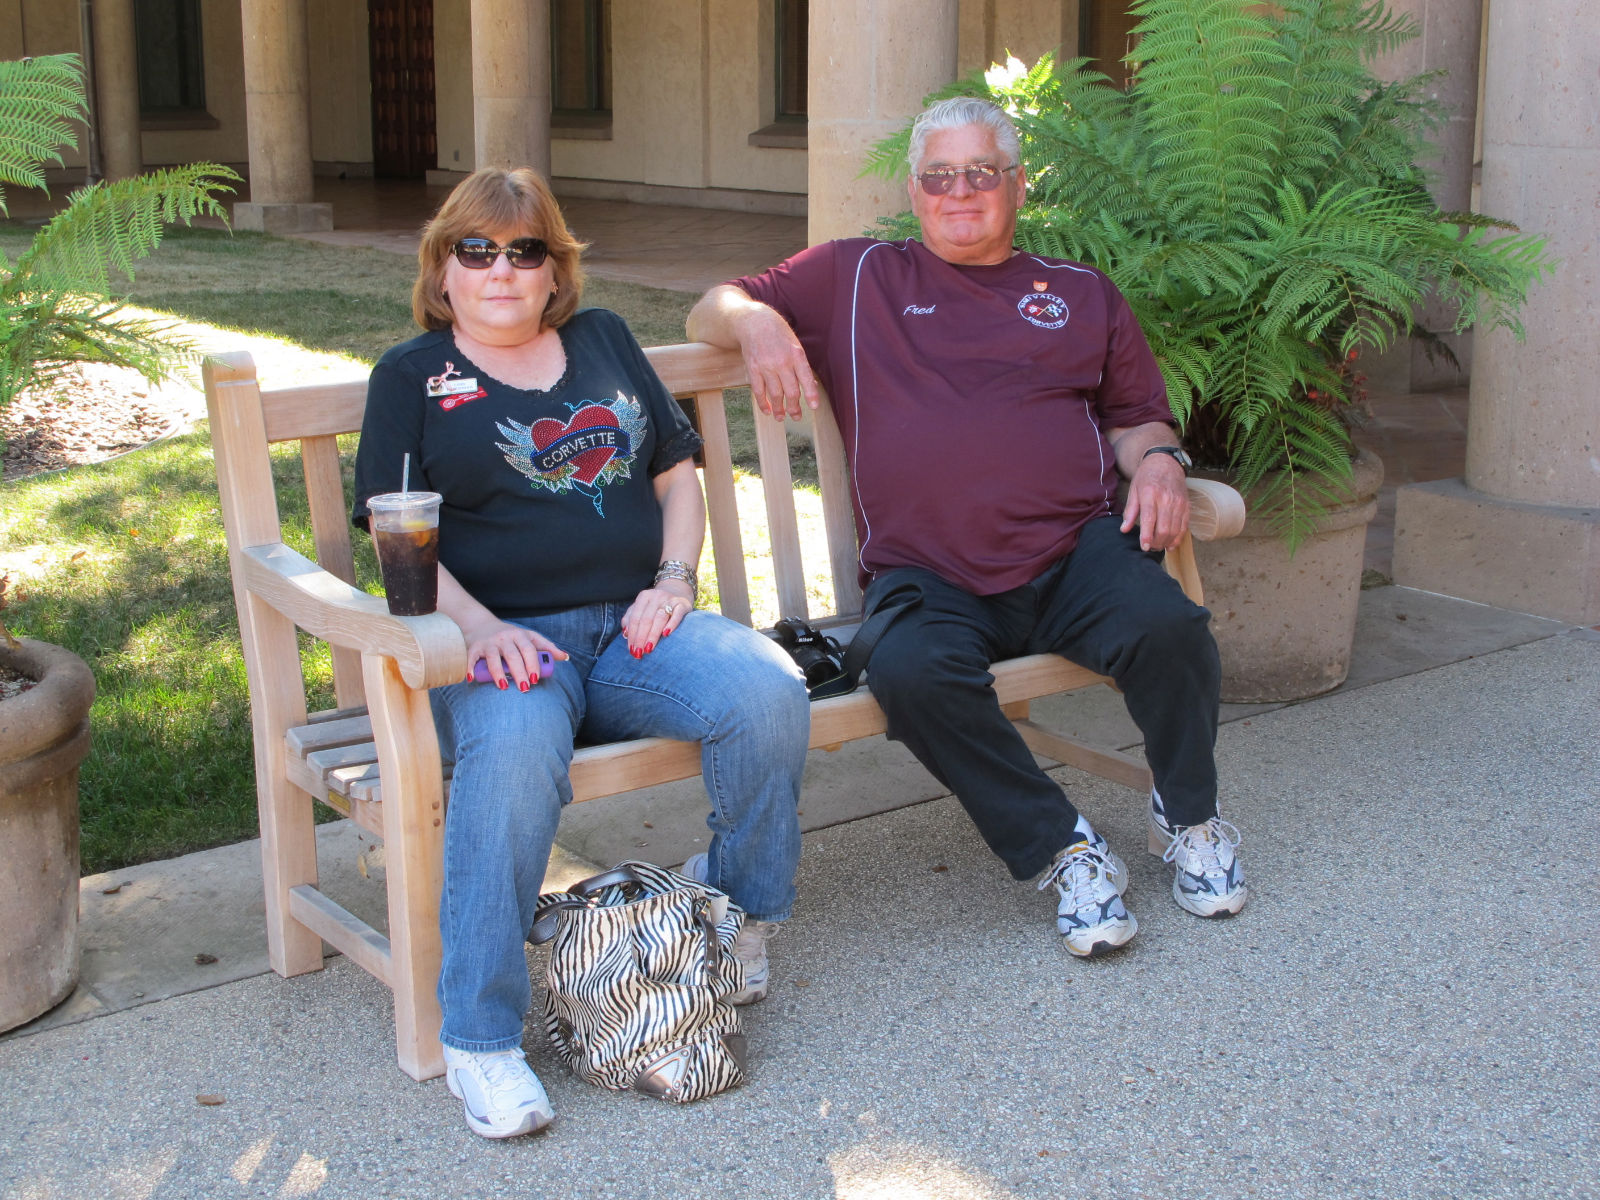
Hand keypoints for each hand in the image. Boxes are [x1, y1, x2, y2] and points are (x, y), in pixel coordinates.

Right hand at [460, 617, 565, 690]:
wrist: (480, 624)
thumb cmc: (510, 636)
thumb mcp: (528, 637)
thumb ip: (546, 647)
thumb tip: (564, 657)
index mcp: (520, 635)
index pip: (529, 649)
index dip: (533, 663)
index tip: (536, 678)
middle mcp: (504, 637)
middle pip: (513, 656)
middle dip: (520, 671)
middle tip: (525, 687)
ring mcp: (489, 642)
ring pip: (494, 657)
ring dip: (498, 673)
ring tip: (504, 686)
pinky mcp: (474, 647)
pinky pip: (471, 658)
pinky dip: (471, 668)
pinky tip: (472, 679)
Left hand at [621, 580, 693, 656]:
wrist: (678, 594)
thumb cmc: (656, 606)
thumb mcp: (642, 608)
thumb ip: (630, 618)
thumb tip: (625, 633)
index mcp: (644, 597)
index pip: (635, 618)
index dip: (632, 634)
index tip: (631, 649)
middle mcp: (656, 596)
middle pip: (646, 619)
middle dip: (641, 638)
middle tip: (639, 653)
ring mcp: (670, 599)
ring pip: (659, 618)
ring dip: (653, 635)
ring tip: (649, 649)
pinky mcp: (682, 604)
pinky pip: (677, 614)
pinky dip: (671, 624)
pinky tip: (666, 634)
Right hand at [739, 307, 818, 421]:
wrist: (753, 322)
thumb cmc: (777, 332)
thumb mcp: (794, 343)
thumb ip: (801, 364)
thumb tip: (809, 385)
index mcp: (796, 354)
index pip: (806, 379)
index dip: (811, 395)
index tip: (814, 407)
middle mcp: (782, 362)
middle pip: (791, 391)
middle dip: (794, 408)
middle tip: (796, 416)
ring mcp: (766, 366)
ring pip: (775, 394)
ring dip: (779, 409)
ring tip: (781, 417)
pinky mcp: (753, 369)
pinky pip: (759, 391)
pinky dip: (763, 403)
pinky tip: (767, 410)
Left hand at [1120, 453, 1190, 550]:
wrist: (1165, 462)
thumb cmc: (1146, 477)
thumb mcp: (1134, 490)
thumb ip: (1130, 510)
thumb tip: (1124, 529)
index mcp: (1150, 494)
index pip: (1149, 518)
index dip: (1147, 535)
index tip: (1144, 547)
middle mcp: (1166, 499)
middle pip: (1164, 527)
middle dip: (1157, 542)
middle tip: (1149, 547)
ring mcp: (1179, 503)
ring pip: (1175, 529)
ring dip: (1166, 542)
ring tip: (1158, 546)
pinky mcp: (1187, 506)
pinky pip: (1184, 526)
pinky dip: (1178, 538)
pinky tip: (1170, 544)